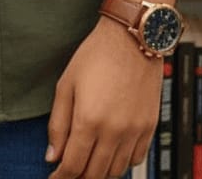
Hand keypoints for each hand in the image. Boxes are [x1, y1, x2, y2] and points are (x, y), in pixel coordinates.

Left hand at [45, 16, 162, 177]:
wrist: (132, 37)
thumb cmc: (96, 55)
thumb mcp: (66, 84)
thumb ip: (58, 124)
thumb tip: (52, 156)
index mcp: (89, 120)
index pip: (73, 166)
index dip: (61, 177)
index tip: (54, 177)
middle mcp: (113, 130)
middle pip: (94, 174)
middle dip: (78, 177)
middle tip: (69, 170)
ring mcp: (134, 130)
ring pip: (116, 171)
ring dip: (99, 172)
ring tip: (88, 162)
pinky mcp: (149, 126)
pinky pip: (135, 159)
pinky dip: (121, 163)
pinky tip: (110, 152)